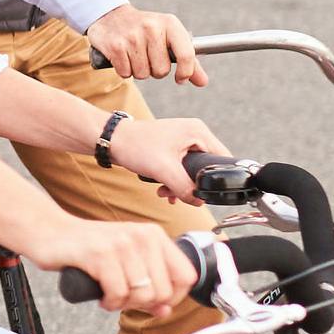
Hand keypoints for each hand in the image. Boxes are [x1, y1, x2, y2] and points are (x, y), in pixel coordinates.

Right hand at [24, 216, 196, 315]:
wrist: (51, 232)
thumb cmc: (89, 249)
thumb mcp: (127, 262)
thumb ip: (150, 284)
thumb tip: (165, 310)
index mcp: (154, 235)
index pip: (186, 275)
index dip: (174, 297)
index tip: (154, 302)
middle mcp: (142, 236)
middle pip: (163, 291)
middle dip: (143, 304)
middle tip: (124, 297)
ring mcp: (121, 244)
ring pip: (142, 295)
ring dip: (124, 304)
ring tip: (110, 295)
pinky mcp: (100, 254)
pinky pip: (118, 293)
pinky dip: (109, 302)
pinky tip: (101, 295)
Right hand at [87, 4, 203, 86]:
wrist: (112, 16)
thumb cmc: (147, 30)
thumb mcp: (170, 38)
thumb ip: (189, 61)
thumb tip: (203, 82)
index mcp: (170, 24)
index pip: (186, 55)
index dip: (185, 72)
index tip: (180, 78)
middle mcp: (152, 28)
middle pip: (162, 71)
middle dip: (155, 70)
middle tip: (148, 56)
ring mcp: (132, 37)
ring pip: (143, 74)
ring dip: (139, 70)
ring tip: (135, 55)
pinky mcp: (115, 46)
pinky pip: (126, 73)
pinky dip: (124, 70)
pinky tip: (124, 56)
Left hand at [107, 115, 224, 204]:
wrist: (111, 141)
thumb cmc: (135, 146)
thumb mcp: (164, 170)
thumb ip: (185, 188)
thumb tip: (199, 201)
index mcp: (198, 132)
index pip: (221, 159)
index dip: (215, 178)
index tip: (202, 192)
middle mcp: (194, 133)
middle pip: (206, 167)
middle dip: (192, 184)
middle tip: (177, 193)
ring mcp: (183, 140)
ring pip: (193, 171)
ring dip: (180, 185)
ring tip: (166, 192)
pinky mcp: (173, 148)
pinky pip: (181, 169)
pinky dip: (174, 180)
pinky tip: (163, 189)